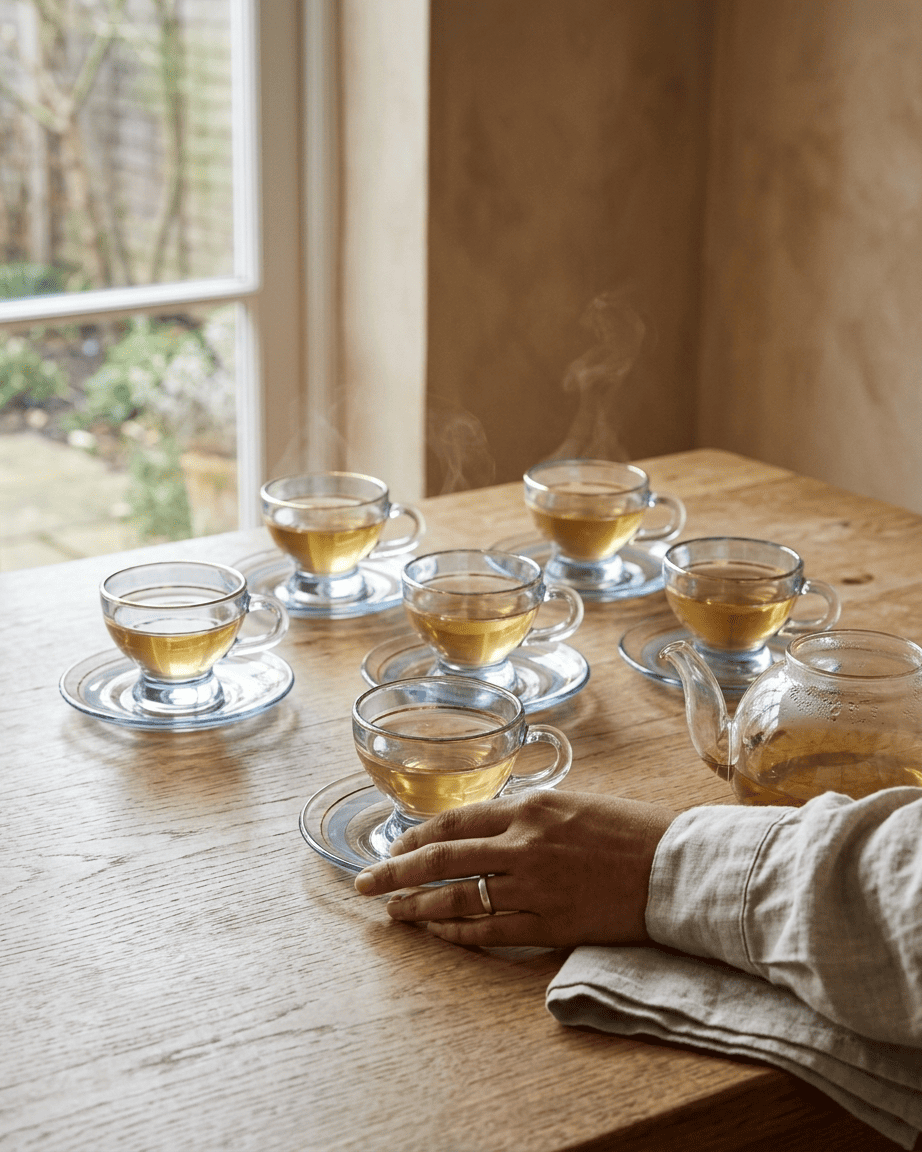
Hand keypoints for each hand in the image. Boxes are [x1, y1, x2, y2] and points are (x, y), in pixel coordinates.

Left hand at [354, 791, 675, 947]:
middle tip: (363, 882)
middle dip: (395, 871)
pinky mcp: (548, 925)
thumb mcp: (574, 804)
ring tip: (390, 912)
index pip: (455, 822)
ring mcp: (533, 887)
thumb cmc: (631, 830)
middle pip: (441, 858)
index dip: (417, 837)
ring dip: (417, 905)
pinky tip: (434, 933)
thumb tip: (490, 829)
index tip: (395, 848)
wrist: (677, 868)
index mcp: (530, 808)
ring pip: (457, 898)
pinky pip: (488, 932)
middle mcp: (523, 844)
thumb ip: (528, 816)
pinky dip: (455, 933)